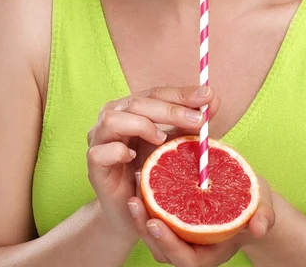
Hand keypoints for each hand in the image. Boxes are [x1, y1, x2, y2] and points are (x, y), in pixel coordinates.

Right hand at [86, 85, 219, 236]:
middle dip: (170, 110)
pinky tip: (133, 157)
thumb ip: (190, 121)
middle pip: (138, 102)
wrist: (131, 212)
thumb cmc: (152, 171)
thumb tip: (212, 98)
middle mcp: (112, 116)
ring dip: (141, 125)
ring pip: (113, 119)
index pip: (156, 93)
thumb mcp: (174, 143)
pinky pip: (99, 152)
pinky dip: (117, 151)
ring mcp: (99, 140)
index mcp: (131, 107)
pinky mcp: (93, 165)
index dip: (181, 94)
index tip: (207, 96)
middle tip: (198, 120)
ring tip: (161, 140)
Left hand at [127, 174, 274, 265]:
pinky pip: (154, 216)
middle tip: (134, 203)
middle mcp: (191, 249)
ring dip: (139, 215)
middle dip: (145, 229)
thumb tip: (259, 227)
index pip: (186, 260)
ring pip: (153, 235)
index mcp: (211, 253)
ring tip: (133, 188)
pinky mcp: (172, 220)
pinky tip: (140, 177)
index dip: (170, 244)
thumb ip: (263, 216)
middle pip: (161, 250)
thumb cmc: (254, 202)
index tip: (156, 222)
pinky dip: (145, 201)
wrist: (247, 196)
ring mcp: (179, 236)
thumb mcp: (262, 205)